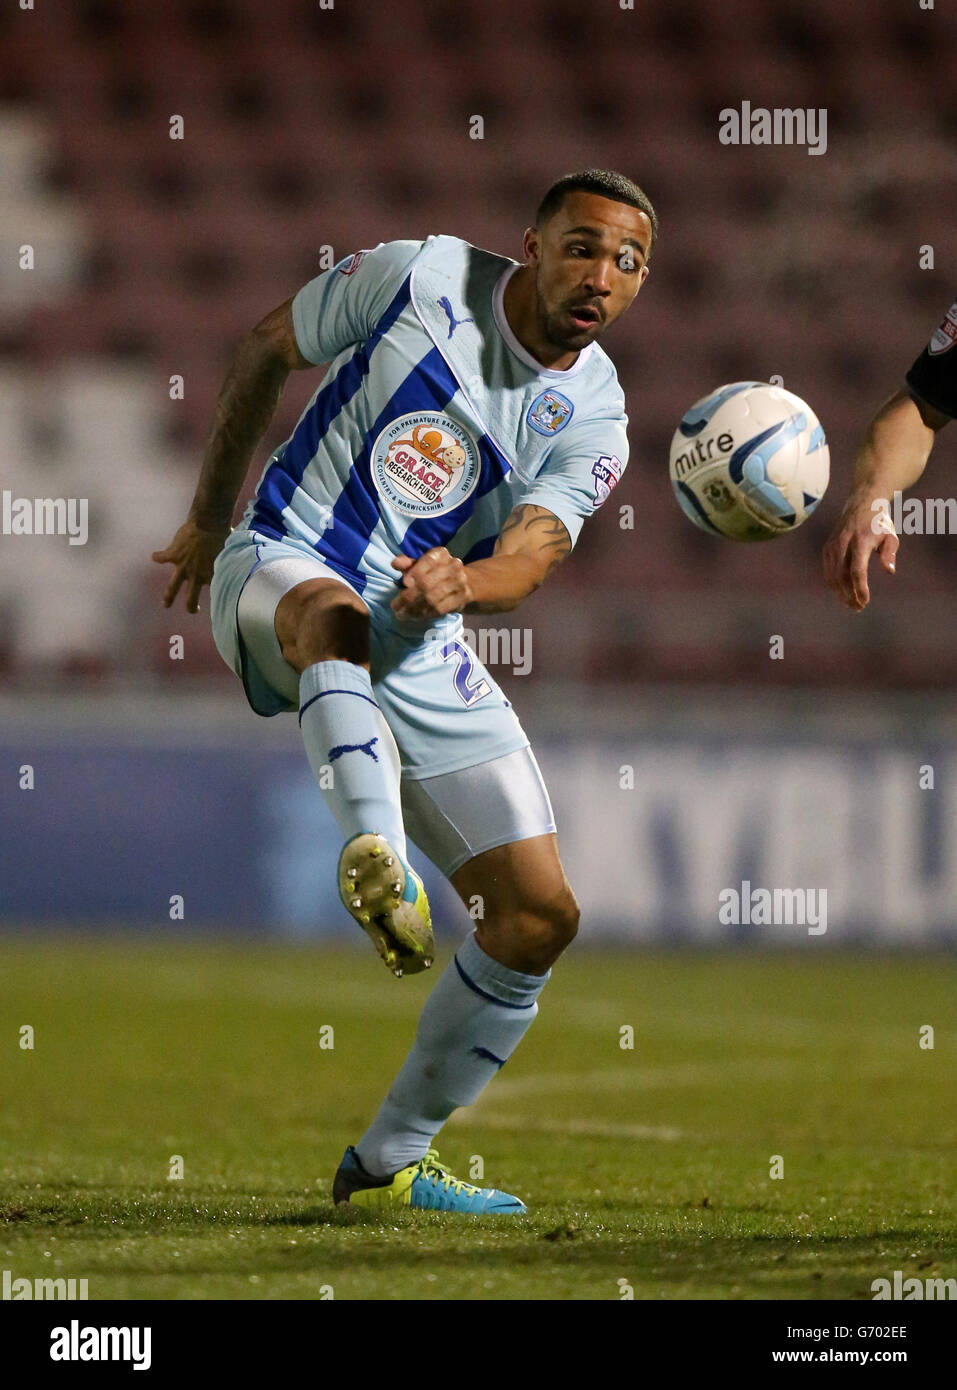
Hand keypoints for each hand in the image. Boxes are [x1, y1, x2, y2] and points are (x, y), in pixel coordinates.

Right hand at [152, 518, 228, 612]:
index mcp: (211, 575)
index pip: (214, 590)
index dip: (217, 593)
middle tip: (193, 610)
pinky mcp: (173, 555)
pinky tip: (155, 557)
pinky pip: (161, 558)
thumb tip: (242, 557)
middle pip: (191, 598)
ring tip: (166, 604)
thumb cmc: (222, 535)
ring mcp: (183, 566)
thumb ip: (231, 559)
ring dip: (169, 597)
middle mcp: (196, 575)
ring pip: (173, 587)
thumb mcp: (230, 552)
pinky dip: (157, 557)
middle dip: (191, 606)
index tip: (219, 594)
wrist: (208, 524)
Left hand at [390, 548, 470, 620]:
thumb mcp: (422, 565)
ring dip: (414, 608)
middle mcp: (453, 566)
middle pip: (427, 583)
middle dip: (408, 596)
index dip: (415, 572)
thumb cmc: (436, 572)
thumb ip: (408, 564)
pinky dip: (425, 614)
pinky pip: (440, 609)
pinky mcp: (462, 598)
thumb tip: (395, 563)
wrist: (467, 583)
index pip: (427, 561)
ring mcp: (460, 583)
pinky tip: (415, 617)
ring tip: (401, 614)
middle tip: (395, 606)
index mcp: (441, 554)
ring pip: (432, 598)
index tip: (404, 583)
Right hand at [822, 493, 898, 611]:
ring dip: (840, 593)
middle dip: (849, 595)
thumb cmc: (879, 523)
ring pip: (832, 576)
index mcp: (860, 540)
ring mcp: (832, 546)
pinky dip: (834, 584)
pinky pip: (828, 571)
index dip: (860, 588)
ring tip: (851, 604)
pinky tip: (842, 593)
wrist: (862, 503)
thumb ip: (889, 553)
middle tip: (858, 607)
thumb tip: (889, 571)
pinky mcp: (827, 548)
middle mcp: (843, 543)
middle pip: (842, 576)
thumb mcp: (890, 535)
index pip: (857, 570)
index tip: (865, 601)